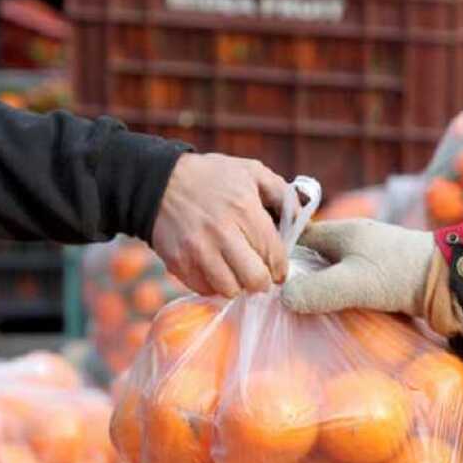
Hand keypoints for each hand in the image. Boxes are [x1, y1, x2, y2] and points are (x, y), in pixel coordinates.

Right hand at [152, 153, 288, 297]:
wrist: (157, 183)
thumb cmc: (211, 177)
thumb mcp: (251, 172)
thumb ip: (282, 193)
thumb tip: (304, 219)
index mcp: (243, 209)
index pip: (274, 255)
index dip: (280, 268)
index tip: (278, 269)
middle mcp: (221, 233)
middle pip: (255, 280)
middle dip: (262, 281)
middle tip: (258, 273)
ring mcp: (197, 251)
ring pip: (230, 290)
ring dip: (237, 285)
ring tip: (236, 271)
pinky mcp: (179, 263)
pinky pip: (205, 290)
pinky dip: (213, 284)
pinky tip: (215, 268)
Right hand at [281, 220, 462, 336]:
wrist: (450, 280)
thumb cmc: (400, 275)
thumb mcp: (354, 284)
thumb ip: (317, 291)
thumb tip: (284, 299)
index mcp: (342, 231)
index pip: (298, 237)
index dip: (280, 255)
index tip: (266, 278)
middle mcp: (354, 238)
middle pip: (314, 255)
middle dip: (299, 274)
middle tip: (280, 300)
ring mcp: (370, 255)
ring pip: (332, 269)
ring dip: (321, 287)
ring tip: (304, 310)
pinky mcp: (383, 272)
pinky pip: (351, 280)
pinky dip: (340, 293)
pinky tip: (334, 311)